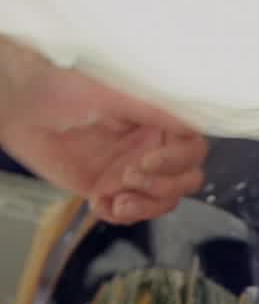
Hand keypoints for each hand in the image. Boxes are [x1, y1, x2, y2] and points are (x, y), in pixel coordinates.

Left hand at [0, 40, 207, 224]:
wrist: (19, 104)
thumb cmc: (62, 87)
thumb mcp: (111, 95)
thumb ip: (152, 111)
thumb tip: (190, 124)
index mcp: (158, 122)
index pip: (193, 149)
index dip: (177, 161)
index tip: (146, 160)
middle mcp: (151, 147)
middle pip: (186, 180)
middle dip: (162, 186)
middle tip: (127, 178)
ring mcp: (131, 170)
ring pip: (164, 200)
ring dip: (146, 206)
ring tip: (116, 202)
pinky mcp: (108, 188)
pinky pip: (131, 212)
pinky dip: (121, 216)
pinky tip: (100, 205)